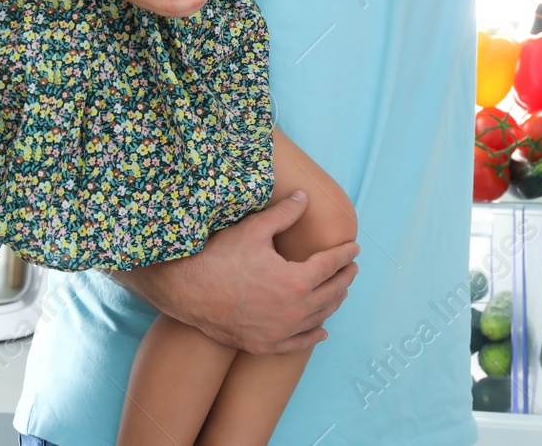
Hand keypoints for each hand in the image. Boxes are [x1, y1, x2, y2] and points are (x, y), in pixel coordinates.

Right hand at [120, 193, 358, 354]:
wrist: (187, 291)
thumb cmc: (219, 258)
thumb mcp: (253, 229)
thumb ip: (283, 214)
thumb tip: (304, 198)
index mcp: (296, 281)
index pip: (330, 265)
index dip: (344, 255)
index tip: (354, 248)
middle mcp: (294, 311)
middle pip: (331, 293)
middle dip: (344, 278)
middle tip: (351, 268)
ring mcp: (280, 331)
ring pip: (319, 318)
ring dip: (333, 303)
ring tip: (340, 291)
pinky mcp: (265, 344)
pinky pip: (298, 343)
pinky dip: (313, 336)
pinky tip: (322, 331)